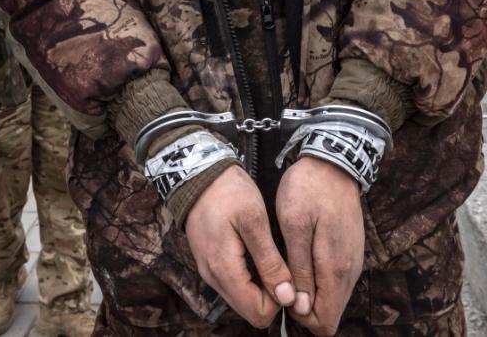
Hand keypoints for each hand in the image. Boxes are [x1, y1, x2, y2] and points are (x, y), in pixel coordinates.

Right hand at [185, 165, 294, 327]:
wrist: (199, 173)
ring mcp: (208, 271)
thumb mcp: (254, 221)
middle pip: (250, 310)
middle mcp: (212, 277)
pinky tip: (257, 254)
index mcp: (224, 269)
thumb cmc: (228, 192)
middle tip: (281, 264)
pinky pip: (234, 285)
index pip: (258, 313)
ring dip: (261, 287)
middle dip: (271, 296)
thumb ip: (270, 262)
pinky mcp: (209, 263)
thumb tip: (286, 297)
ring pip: (242, 299)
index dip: (279, 300)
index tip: (287, 274)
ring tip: (271, 257)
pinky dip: (250, 278)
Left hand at [276, 156, 364, 334]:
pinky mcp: (349, 252)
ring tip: (286, 266)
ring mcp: (352, 262)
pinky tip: (299, 258)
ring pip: (332, 297)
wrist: (332, 163)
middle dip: (303, 307)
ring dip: (309, 292)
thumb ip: (300, 268)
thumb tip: (301, 306)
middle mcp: (350, 271)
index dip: (300, 317)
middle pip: (329, 313)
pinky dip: (317, 279)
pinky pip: (334, 280)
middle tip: (280, 278)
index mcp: (335, 268)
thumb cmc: (307, 190)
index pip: (325, 321)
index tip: (281, 294)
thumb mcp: (294, 226)